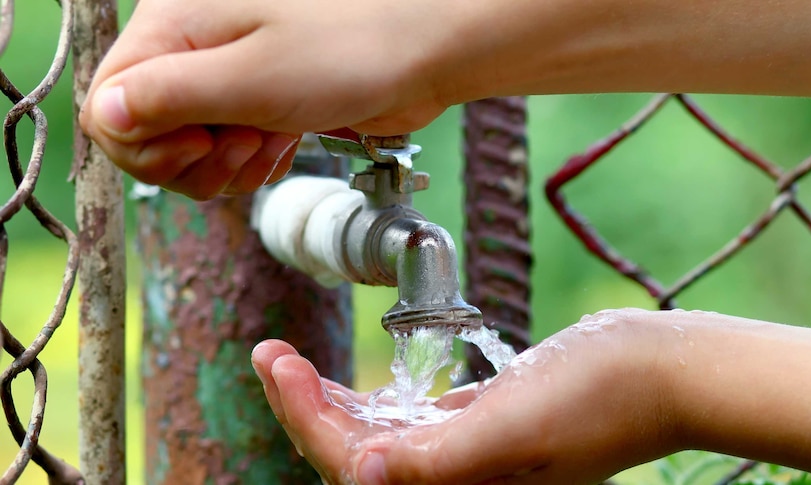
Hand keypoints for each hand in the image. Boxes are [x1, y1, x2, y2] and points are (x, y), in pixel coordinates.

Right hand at [79, 0, 451, 198]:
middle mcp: (192, 49)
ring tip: (270, 142)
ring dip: (226, 166)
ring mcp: (226, 77)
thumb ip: (170, 96)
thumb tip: (105, 115)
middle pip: (145, 133)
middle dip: (189, 161)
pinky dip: (251, 162)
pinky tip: (283, 145)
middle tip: (241, 146)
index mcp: (174, 25)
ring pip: (188, 150)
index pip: (108, 104)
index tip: (201, 143)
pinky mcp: (257, 100)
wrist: (423, 50)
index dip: (146, 145)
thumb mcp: (252, 78)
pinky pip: (227, 151)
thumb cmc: (351, 49)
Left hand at [251, 309, 673, 484]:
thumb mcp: (514, 427)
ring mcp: (468, 458)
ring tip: (291, 363)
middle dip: (305, 409)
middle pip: (355, 457)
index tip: (276, 359)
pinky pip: (409, 427)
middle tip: (270, 353)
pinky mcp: (480, 429)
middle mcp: (457, 483)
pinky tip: (352, 386)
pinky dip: (373, 406)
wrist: (657, 373)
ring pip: (377, 441)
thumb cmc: (597, 396)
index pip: (355, 464)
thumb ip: (437, 460)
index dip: (306, 417)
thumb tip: (359, 472)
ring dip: (331, 405)